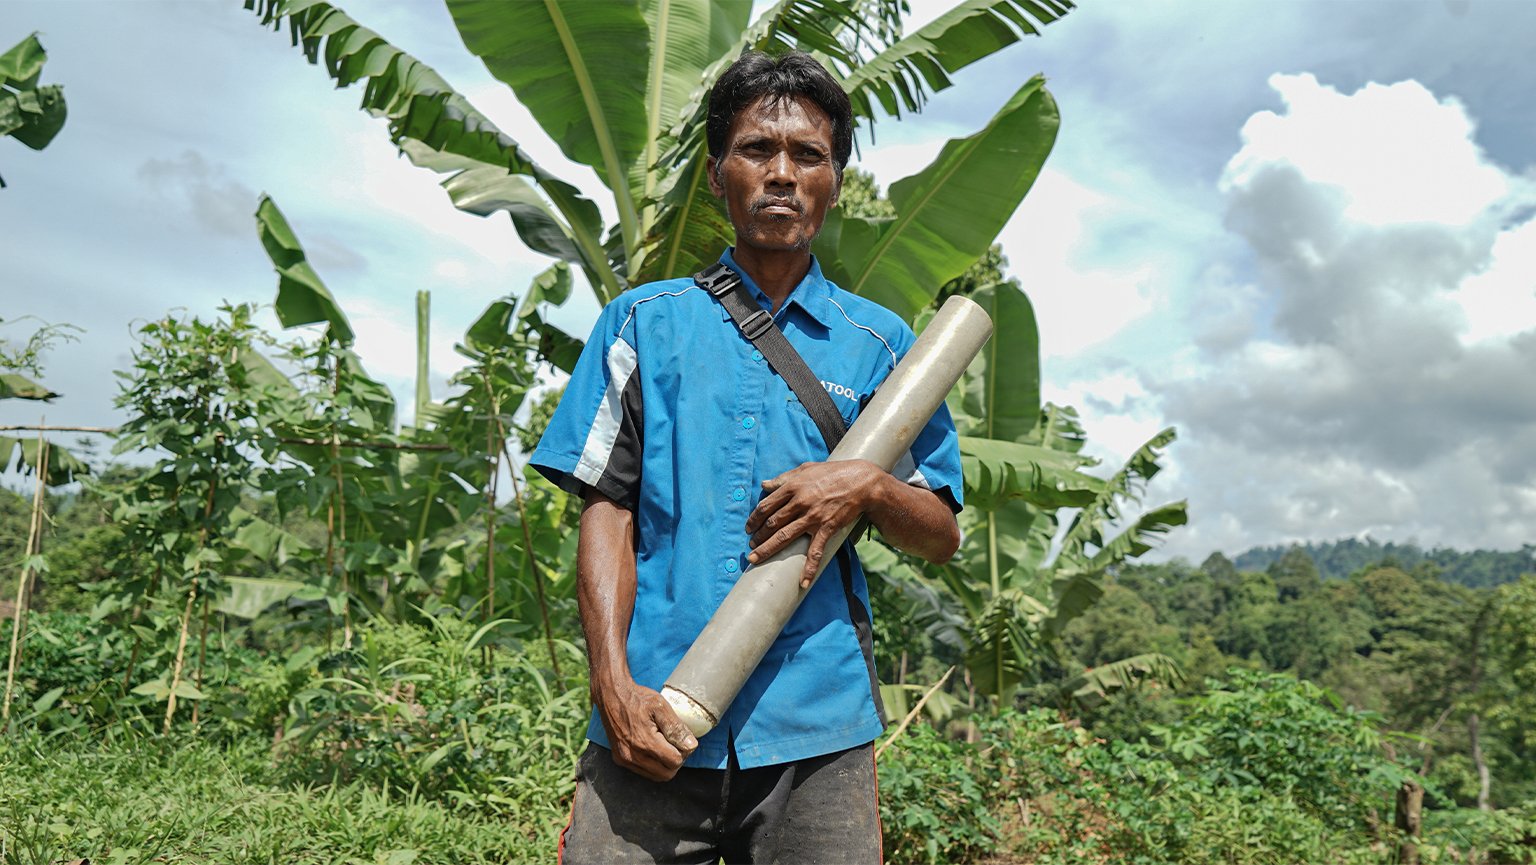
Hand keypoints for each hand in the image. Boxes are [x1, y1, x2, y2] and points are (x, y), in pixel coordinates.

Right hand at [592, 677, 697, 781]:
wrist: (611, 695)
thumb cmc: (637, 698)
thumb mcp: (660, 706)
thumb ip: (676, 727)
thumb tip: (691, 745)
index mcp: (645, 742)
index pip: (675, 762)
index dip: (684, 752)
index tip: (682, 740)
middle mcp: (633, 755)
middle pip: (666, 774)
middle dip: (675, 762)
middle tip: (676, 745)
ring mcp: (625, 759)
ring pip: (655, 776)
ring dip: (664, 765)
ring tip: (665, 746)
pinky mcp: (619, 759)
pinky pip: (643, 771)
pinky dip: (652, 765)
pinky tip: (653, 748)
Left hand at [745, 460, 882, 587]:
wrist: (861, 482)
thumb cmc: (832, 473)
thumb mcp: (805, 469)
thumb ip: (783, 478)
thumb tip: (764, 484)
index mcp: (792, 487)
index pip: (766, 506)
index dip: (754, 519)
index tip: (749, 528)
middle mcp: (799, 502)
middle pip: (771, 523)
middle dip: (758, 537)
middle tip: (750, 546)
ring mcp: (812, 517)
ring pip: (784, 536)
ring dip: (768, 550)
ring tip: (755, 559)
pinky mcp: (827, 528)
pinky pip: (815, 551)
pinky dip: (809, 567)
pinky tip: (803, 582)